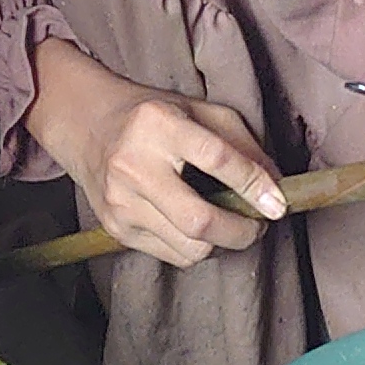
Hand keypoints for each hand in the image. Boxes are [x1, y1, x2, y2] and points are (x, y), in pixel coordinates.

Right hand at [28, 38, 287, 267]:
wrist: (86, 126)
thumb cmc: (151, 116)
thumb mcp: (198, 110)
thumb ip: (241, 142)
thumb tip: (276, 185)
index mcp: (158, 124)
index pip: (217, 159)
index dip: (254, 185)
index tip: (278, 203)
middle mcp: (133, 165)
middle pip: (199, 220)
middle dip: (241, 232)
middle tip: (258, 225)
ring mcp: (120, 202)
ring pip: (189, 247)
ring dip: (221, 242)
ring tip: (229, 223)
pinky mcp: (115, 228)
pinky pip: (172, 255)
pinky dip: (195, 247)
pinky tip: (197, 227)